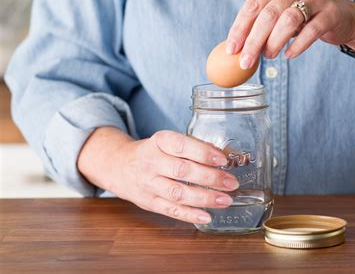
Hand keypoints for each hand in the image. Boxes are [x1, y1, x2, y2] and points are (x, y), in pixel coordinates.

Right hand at [78, 128, 239, 223]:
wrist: (119, 166)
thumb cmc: (152, 152)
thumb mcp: (167, 141)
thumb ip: (192, 146)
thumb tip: (222, 154)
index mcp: (159, 142)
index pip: (181, 145)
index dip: (203, 152)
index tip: (222, 159)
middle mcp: (152, 162)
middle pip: (182, 171)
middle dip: (210, 177)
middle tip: (231, 182)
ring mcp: (149, 184)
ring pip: (178, 193)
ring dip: (205, 198)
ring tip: (226, 200)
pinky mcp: (149, 202)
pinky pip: (170, 210)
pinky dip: (190, 215)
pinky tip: (207, 216)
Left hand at [226, 0, 354, 68]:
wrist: (342, 17)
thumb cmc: (303, 19)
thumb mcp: (280, 16)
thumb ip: (260, 26)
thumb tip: (235, 50)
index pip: (253, 4)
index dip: (240, 27)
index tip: (232, 49)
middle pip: (269, 13)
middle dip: (254, 40)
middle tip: (246, 61)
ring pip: (288, 20)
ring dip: (274, 42)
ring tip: (268, 56)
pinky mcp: (330, 12)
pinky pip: (311, 30)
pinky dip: (298, 45)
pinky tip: (289, 55)